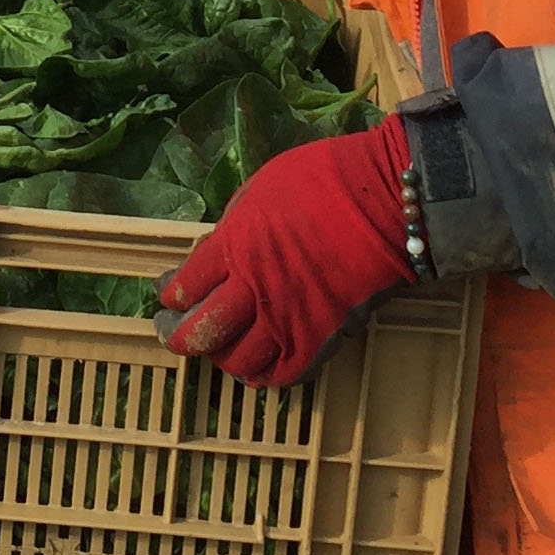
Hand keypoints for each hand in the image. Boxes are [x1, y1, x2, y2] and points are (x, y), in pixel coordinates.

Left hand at [155, 117, 412, 388]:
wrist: (385, 202)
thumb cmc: (324, 180)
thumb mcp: (260, 189)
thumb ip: (233, 227)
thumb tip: (218, 251)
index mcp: (233, 246)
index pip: (184, 285)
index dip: (170, 293)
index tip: (168, 292)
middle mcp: (252, 290)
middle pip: (199, 333)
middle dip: (178, 335)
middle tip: (174, 330)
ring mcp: (287, 320)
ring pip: (236, 359)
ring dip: (221, 356)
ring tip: (219, 346)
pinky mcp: (320, 340)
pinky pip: (282, 374)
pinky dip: (263, 374)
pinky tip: (257, 365)